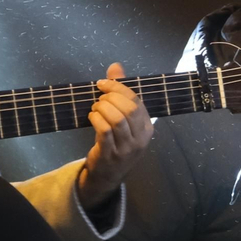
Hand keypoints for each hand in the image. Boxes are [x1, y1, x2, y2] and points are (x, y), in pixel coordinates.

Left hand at [76, 63, 154, 207]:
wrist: (108, 174)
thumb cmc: (117, 142)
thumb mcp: (123, 119)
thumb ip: (121, 92)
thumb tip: (115, 66)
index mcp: (148, 127)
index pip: (137, 101)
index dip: (118, 88)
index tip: (102, 83)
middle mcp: (141, 138)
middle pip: (129, 109)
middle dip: (111, 97)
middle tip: (99, 96)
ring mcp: (127, 148)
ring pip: (117, 119)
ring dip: (102, 108)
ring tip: (95, 107)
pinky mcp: (111, 154)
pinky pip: (104, 131)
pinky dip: (96, 119)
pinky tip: (92, 116)